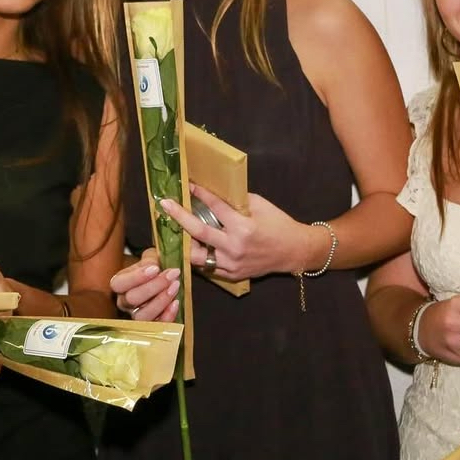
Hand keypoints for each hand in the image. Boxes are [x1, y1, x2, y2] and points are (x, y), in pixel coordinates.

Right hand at [110, 248, 180, 321]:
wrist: (167, 280)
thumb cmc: (156, 266)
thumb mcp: (154, 256)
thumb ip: (158, 256)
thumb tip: (159, 263)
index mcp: (121, 283)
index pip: (118, 283)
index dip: (136, 277)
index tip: (156, 268)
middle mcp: (125, 302)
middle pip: (132, 299)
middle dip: (154, 286)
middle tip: (172, 275)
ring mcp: (136, 315)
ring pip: (142, 315)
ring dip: (160, 301)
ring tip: (175, 287)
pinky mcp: (151, 325)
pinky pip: (156, 326)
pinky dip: (167, 316)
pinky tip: (176, 303)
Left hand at [159, 184, 316, 280]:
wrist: (294, 250)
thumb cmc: (279, 224)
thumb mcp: (261, 206)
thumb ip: (237, 202)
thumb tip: (215, 194)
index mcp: (242, 227)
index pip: (215, 207)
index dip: (200, 194)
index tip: (188, 185)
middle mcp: (234, 247)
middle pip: (198, 232)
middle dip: (179, 216)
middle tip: (165, 205)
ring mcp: (231, 263)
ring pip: (197, 256)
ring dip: (185, 242)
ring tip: (176, 232)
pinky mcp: (232, 274)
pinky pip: (209, 267)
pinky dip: (200, 256)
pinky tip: (194, 247)